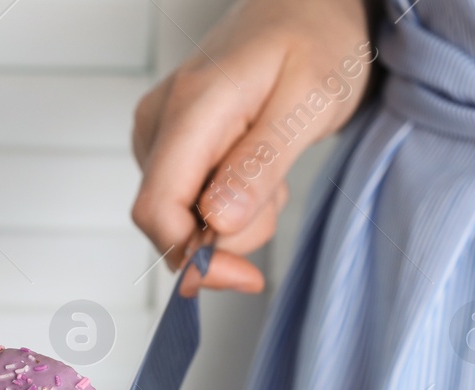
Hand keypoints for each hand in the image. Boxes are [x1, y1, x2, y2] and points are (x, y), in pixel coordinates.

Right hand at [130, 0, 373, 294]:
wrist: (311, 4)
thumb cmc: (317, 40)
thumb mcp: (308, 102)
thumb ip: (260, 165)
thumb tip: (216, 223)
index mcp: (192, 108)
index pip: (157, 209)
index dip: (195, 258)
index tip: (246, 276)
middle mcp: (161, 120)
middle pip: (168, 222)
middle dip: (228, 235)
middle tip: (279, 193)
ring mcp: (162, 130)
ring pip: (181, 216)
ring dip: (235, 218)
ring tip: (274, 168)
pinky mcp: (172, 141)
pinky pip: (191, 198)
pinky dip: (231, 202)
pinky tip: (258, 168)